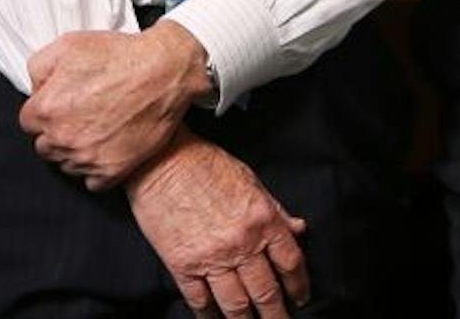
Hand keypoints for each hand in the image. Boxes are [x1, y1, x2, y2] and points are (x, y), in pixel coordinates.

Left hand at [20, 22, 208, 189]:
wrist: (164, 72)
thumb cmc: (119, 56)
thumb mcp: (68, 44)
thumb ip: (38, 68)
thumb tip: (35, 89)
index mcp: (47, 108)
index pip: (28, 122)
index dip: (45, 110)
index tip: (61, 104)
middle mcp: (63, 138)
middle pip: (45, 146)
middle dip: (57, 132)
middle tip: (81, 114)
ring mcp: (87, 158)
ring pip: (66, 164)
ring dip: (75, 151)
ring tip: (96, 128)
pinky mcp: (111, 171)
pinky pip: (90, 181)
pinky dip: (96, 168)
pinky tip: (106, 146)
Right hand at [126, 129, 309, 317]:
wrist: (160, 157)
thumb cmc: (203, 163)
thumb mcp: (249, 179)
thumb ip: (275, 209)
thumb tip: (298, 228)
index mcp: (262, 219)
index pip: (291, 263)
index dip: (299, 285)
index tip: (300, 297)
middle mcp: (240, 243)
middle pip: (266, 292)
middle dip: (276, 315)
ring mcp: (211, 257)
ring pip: (236, 304)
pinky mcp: (182, 264)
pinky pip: (200, 301)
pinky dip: (209, 316)